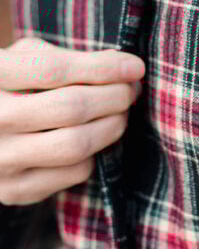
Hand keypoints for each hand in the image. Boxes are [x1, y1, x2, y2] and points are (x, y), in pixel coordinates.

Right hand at [0, 36, 144, 206]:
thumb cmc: (9, 88)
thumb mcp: (22, 59)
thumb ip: (65, 58)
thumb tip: (122, 66)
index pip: (53, 69)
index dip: (103, 67)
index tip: (135, 67)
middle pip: (71, 107)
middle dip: (115, 97)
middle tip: (129, 91)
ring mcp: (0, 159)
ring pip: (77, 144)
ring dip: (112, 125)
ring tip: (120, 112)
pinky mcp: (15, 190)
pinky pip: (75, 171)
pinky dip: (96, 153)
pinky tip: (94, 138)